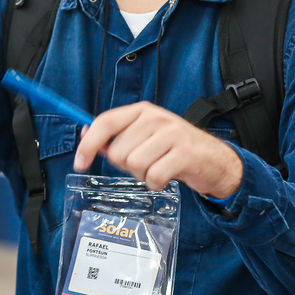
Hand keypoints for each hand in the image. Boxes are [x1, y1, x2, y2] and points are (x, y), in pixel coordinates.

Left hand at [73, 102, 242, 199]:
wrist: (215, 160)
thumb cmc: (174, 149)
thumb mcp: (145, 135)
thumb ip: (117, 136)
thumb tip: (85, 136)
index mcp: (142, 111)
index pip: (105, 122)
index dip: (88, 144)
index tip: (79, 162)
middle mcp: (155, 118)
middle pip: (117, 151)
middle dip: (127, 165)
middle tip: (147, 162)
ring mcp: (171, 134)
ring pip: (134, 165)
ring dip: (143, 175)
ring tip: (158, 167)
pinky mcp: (184, 154)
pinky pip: (153, 177)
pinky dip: (157, 183)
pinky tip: (168, 176)